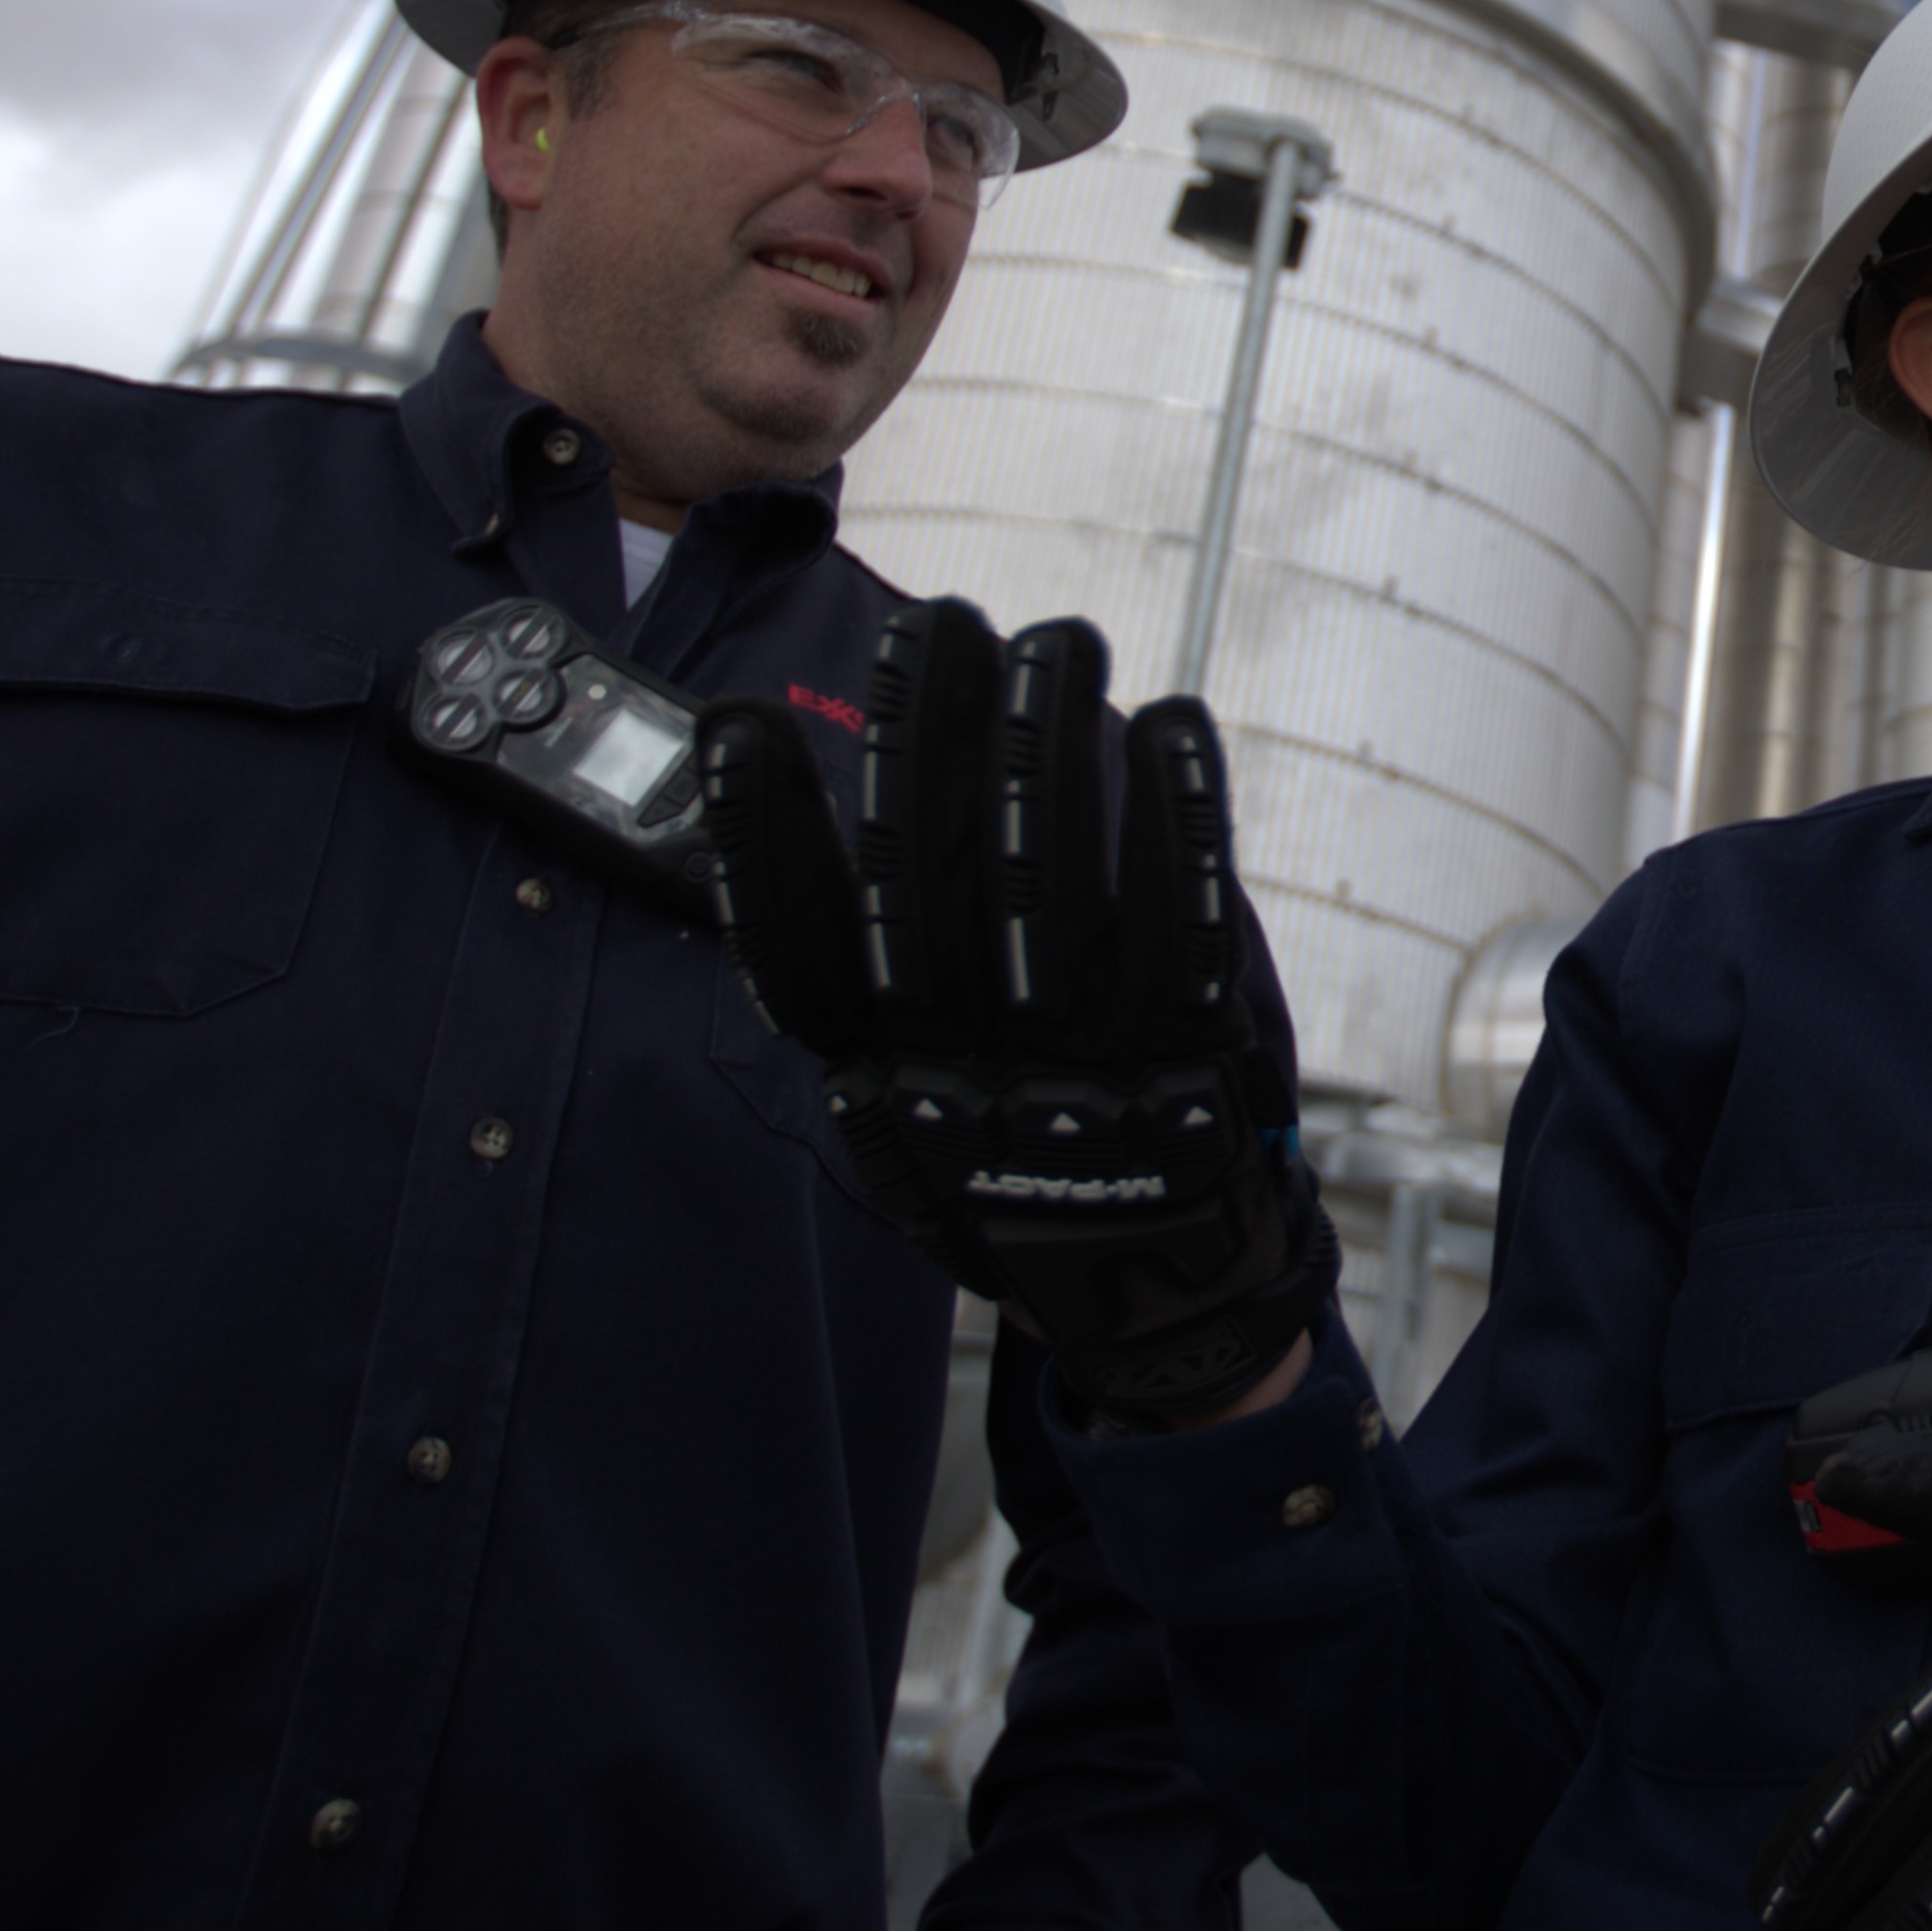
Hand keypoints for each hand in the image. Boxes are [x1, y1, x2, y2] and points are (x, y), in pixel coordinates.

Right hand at [698, 599, 1336, 1431]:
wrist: (1165, 1309)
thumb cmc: (1029, 1180)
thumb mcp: (915, 1129)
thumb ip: (875, 1004)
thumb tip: (823, 835)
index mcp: (887, 1089)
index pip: (799, 956)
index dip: (757, 839)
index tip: (735, 723)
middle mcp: (972, 1075)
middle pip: (925, 878)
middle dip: (924, 732)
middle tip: (938, 621)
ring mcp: (1085, 1064)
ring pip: (1048, 872)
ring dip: (1045, 736)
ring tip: (1049, 638)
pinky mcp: (1197, 1052)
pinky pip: (1180, 909)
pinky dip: (1173, 807)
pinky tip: (1166, 718)